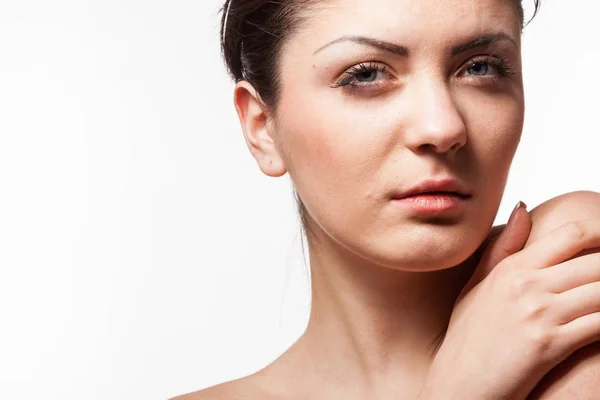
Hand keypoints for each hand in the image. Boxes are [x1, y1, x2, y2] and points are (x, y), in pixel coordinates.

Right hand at [422, 208, 599, 399]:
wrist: (459, 384)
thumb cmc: (468, 338)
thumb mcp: (477, 285)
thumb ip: (504, 246)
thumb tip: (524, 206)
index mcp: (511, 267)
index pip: (572, 235)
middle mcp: (526, 284)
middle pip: (597, 262)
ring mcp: (538, 313)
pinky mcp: (550, 343)